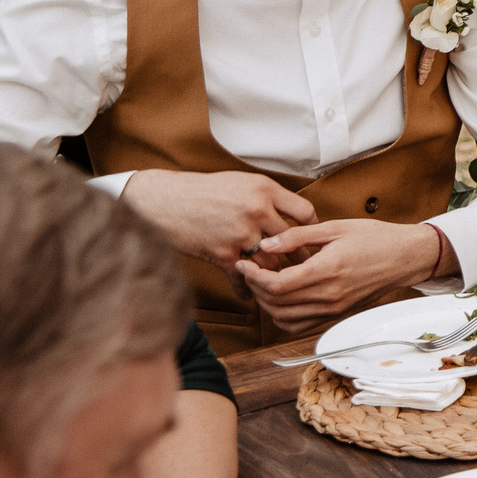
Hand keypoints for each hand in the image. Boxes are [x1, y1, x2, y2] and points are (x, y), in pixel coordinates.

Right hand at [122, 169, 315, 270]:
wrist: (164, 201)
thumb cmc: (203, 190)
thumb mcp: (241, 182)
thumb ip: (268, 196)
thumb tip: (290, 212)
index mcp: (265, 189)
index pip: (305, 212)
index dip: (311, 228)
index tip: (313, 239)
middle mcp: (256, 210)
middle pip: (291, 241)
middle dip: (299, 257)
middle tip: (307, 268)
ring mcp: (240, 233)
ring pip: (270, 261)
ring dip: (274, 274)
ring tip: (282, 282)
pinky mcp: (221, 253)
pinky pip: (241, 276)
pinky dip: (246, 288)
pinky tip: (250, 295)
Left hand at [238, 219, 443, 335]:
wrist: (405, 256)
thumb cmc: (375, 238)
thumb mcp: (335, 228)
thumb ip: (298, 236)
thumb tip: (266, 243)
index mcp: (328, 270)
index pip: (276, 284)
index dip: (254, 275)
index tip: (246, 262)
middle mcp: (329, 295)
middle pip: (275, 302)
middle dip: (255, 286)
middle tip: (251, 269)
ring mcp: (333, 309)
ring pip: (283, 317)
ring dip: (266, 302)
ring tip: (263, 282)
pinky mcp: (336, 314)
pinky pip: (299, 325)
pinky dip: (282, 316)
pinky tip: (281, 298)